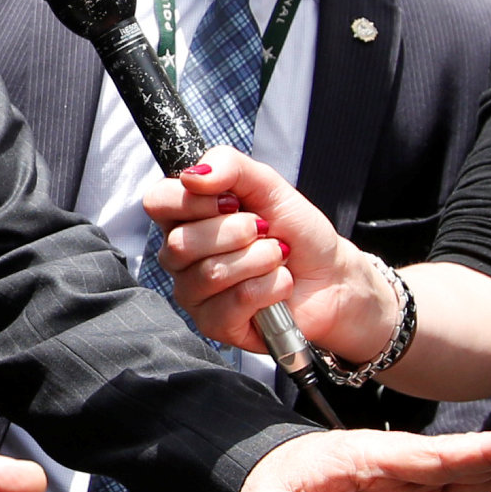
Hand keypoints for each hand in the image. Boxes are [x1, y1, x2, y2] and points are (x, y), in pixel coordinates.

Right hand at [142, 147, 390, 357]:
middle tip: (265, 231)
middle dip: (238, 232)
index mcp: (186, 218)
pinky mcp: (215, 325)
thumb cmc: (297, 232)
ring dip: (260, 260)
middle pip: (180, 243)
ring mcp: (194, 294)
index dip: (192, 200)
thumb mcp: (269, 185)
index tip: (231, 201)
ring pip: (210, 274)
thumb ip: (230, 166)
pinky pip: (234, 302)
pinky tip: (279, 285)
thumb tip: (193, 175)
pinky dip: (269, 287)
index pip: (157, 202)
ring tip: (278, 257)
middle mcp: (181, 257)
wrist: (332, 276)